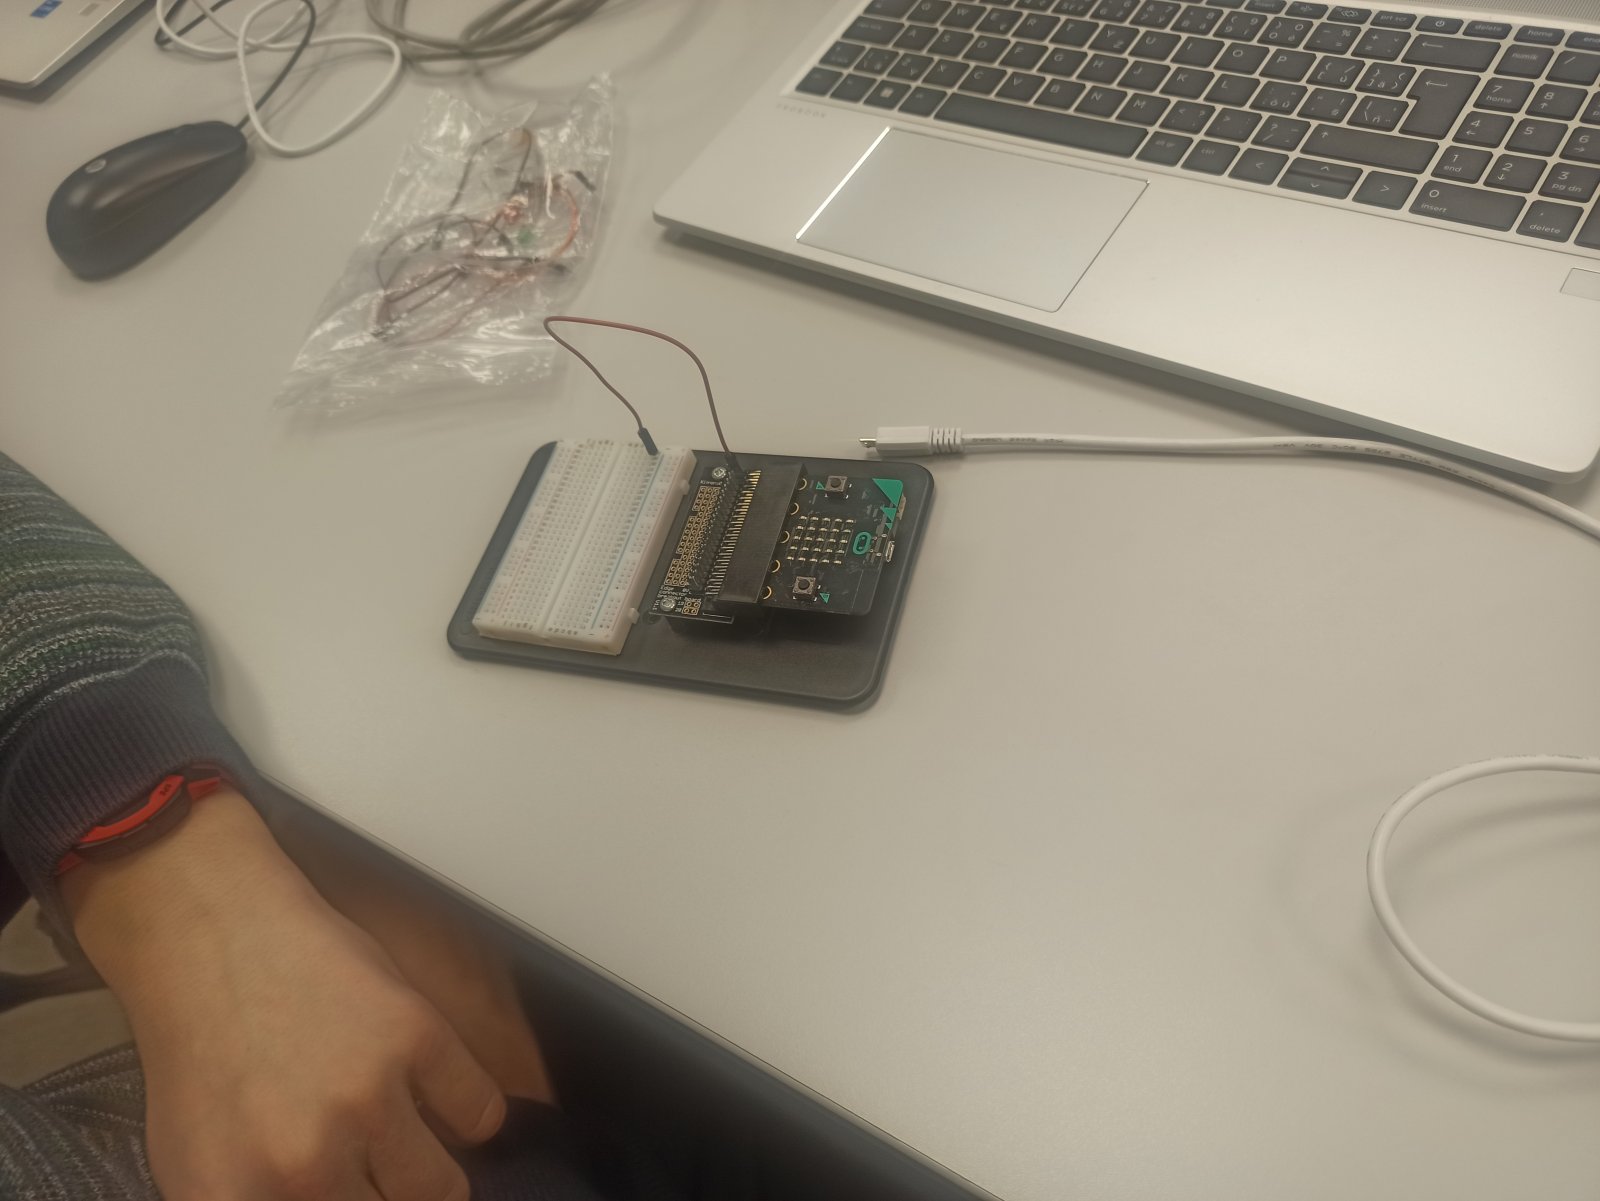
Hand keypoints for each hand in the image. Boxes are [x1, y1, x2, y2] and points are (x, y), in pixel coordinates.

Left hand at [63, 789, 505, 1200]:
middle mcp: (302, 1167)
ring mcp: (364, 1100)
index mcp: (234, 1199)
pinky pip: (481, 1114)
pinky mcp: (415, 1037)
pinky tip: (433, 1088)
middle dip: (384, 1193)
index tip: (362, 1189)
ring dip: (429, 1169)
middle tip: (374, 1167)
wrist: (212, 936)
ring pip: (443, 1188)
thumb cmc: (203, 1047)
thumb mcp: (197, 1163)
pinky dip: (469, 1110)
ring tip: (407, 1141)